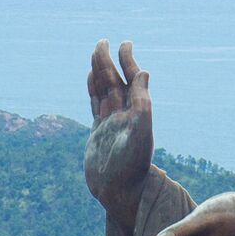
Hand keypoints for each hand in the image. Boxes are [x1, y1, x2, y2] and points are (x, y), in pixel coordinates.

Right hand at [82, 41, 154, 218]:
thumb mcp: (139, 133)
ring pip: (104, 91)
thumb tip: (144, 73)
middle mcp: (124, 115)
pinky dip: (92, 89)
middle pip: (115, 81)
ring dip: (100, 72)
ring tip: (96, 55)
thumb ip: (142, 103)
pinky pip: (95, 104)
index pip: (132, 80)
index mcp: (137, 112)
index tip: (123, 43)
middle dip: (109, 62)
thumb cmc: (131, 167)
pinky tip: (90, 80)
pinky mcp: (99, 132)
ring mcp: (111, 123)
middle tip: (103, 42)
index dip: (128, 61)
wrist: (119, 193)